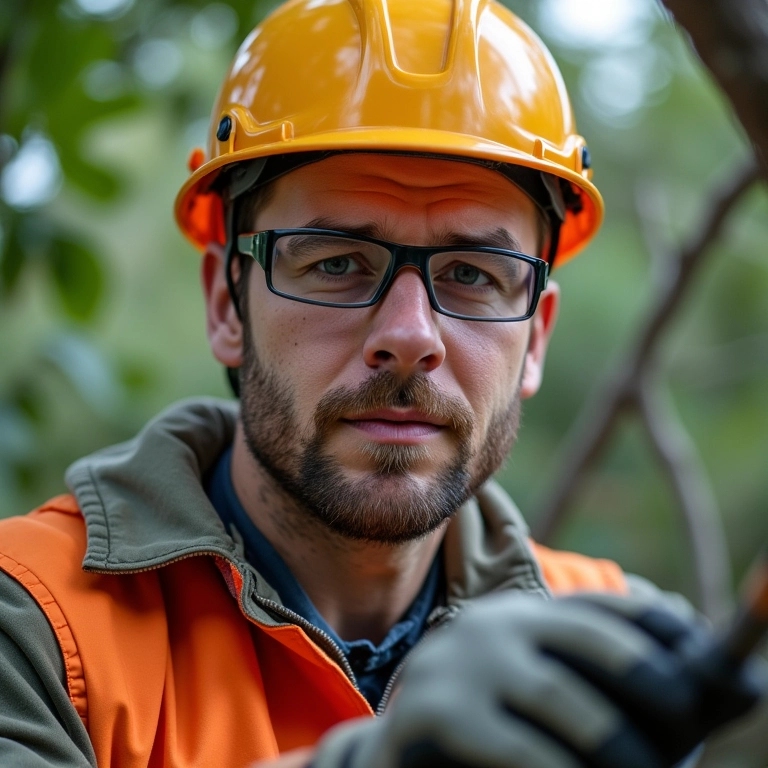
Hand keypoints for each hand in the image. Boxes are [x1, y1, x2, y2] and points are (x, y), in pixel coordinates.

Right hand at [311, 593, 765, 767]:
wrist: (399, 751)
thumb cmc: (494, 728)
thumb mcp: (551, 697)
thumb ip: (626, 690)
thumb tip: (747, 683)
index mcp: (529, 615)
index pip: (614, 610)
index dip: (672, 635)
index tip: (720, 673)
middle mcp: (501, 625)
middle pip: (604, 645)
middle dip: (662, 694)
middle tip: (686, 742)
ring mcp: (467, 664)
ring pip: (574, 709)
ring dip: (625, 754)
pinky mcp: (439, 714)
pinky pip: (525, 752)